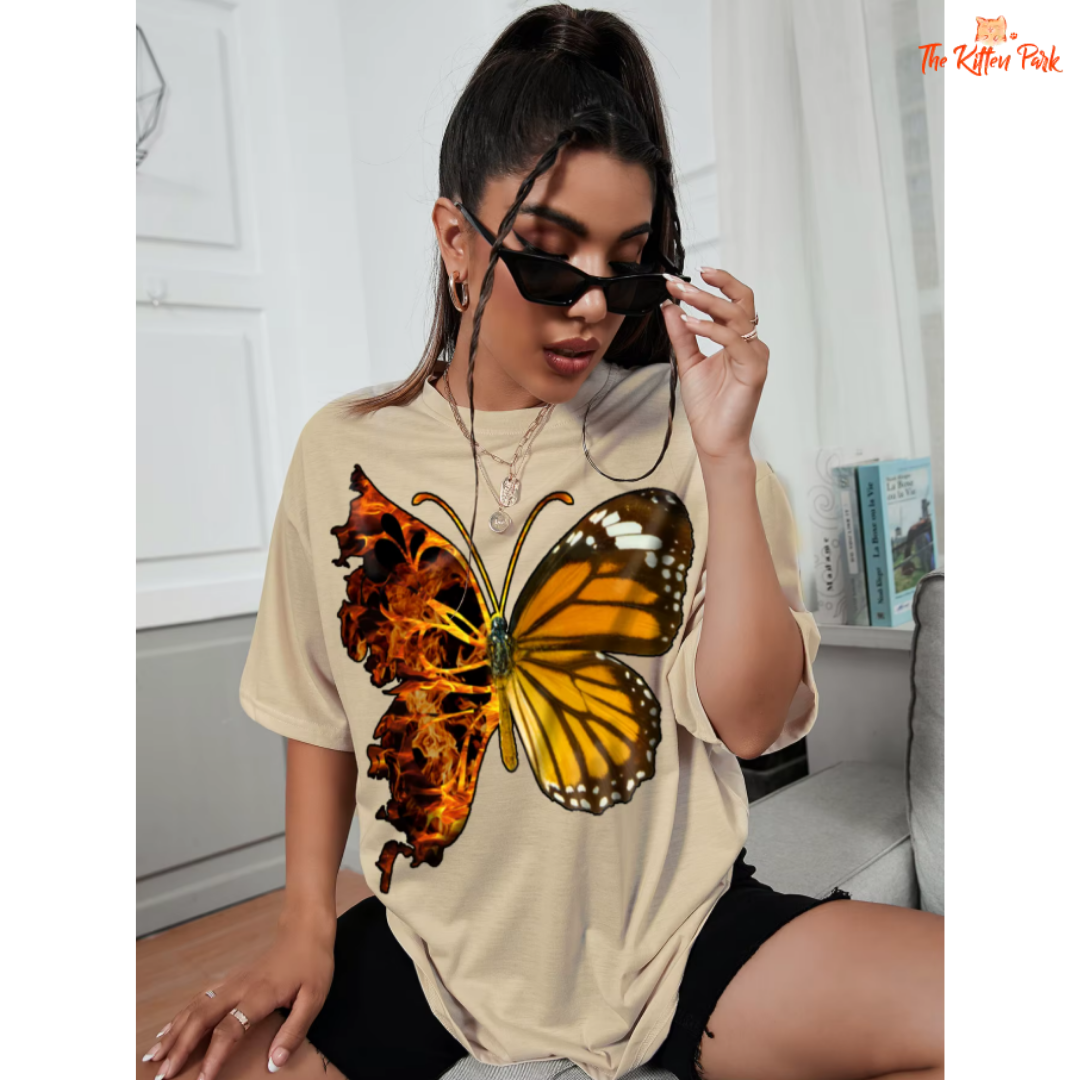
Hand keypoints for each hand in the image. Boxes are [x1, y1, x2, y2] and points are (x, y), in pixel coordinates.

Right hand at [141, 914, 335, 1079]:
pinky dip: (179, 1017)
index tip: (202, 1079)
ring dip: (173, 1033)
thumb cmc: (312, 964)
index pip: (231, 1028)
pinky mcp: (229, 980)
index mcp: (260, 994)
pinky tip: (167, 1031)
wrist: (304, 930)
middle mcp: (239, 987)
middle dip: (180, 1048)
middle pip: (201, 1018)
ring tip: (153, 1057)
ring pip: (194, 1008)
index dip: (215, 1055)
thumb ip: (294, 1031)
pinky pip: (198, 1000)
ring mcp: (231, 982)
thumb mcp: (314, 998)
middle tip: (163, 1075)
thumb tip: (274, 1063)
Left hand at [659, 267, 767, 462]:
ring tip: (681, 295)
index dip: (710, 286)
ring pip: (736, 316)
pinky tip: (689, 323)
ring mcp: (755, 355)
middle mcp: (750, 344)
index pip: (730, 302)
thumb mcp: (688, 362)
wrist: (715, 439)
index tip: (679, 279)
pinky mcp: (754, 369)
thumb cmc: (708, 406)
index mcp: (738, 340)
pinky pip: (733, 340)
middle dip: (711, 285)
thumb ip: (682, 334)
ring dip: (706, 302)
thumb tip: (670, 306)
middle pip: (741, 300)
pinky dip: (710, 328)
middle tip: (680, 281)